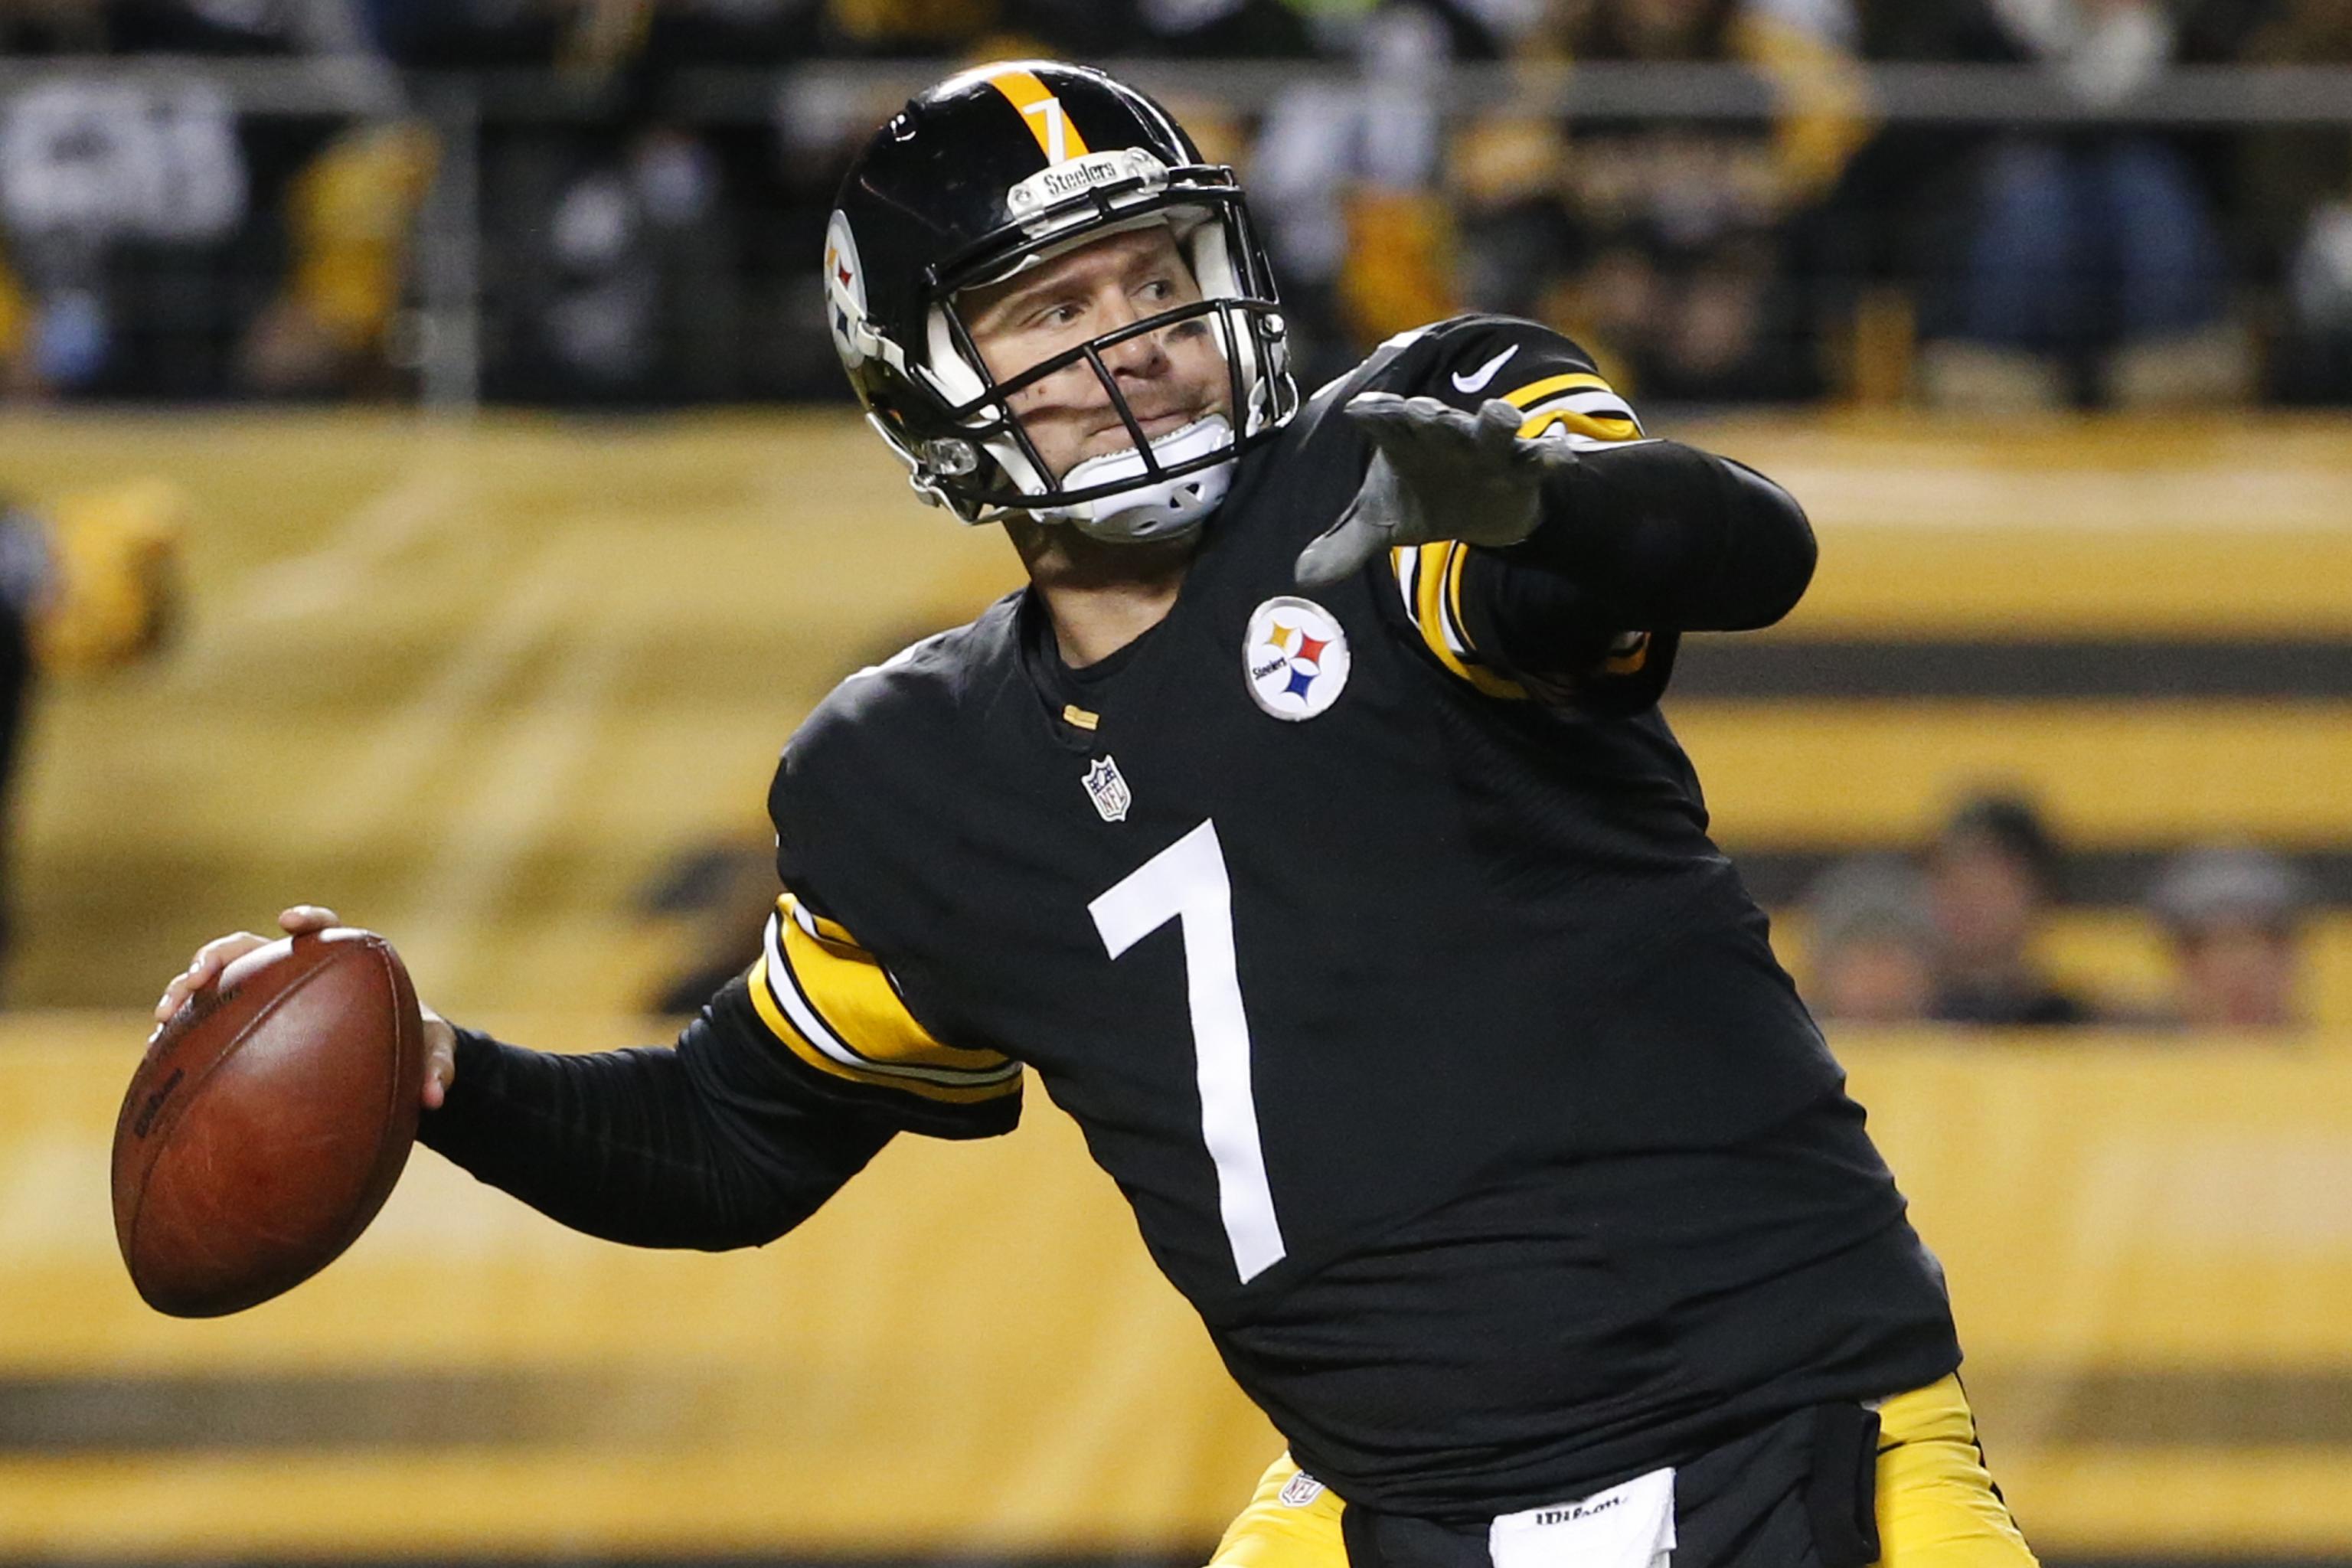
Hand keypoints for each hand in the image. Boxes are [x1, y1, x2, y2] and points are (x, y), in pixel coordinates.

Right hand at [151, 905, 457, 1109]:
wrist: (391, 1058)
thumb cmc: (414, 1042)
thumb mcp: (433, 1051)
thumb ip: (438, 1066)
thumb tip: (435, 1096)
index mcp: (342, 961)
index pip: (324, 928)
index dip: (307, 919)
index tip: (290, 922)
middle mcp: (296, 970)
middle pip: (248, 948)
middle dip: (217, 956)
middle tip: (199, 977)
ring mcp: (266, 993)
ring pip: (218, 981)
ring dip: (186, 991)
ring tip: (164, 1017)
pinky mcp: (247, 1021)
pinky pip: (210, 1020)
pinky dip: (184, 1031)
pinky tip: (160, 1056)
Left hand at [1294, 393, 1580, 587]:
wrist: (1478, 509)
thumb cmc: (1423, 501)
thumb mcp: (1383, 524)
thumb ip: (1345, 545)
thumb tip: (1302, 576)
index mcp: (1405, 440)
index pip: (1385, 421)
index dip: (1374, 414)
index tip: (1359, 410)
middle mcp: (1445, 435)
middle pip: (1437, 419)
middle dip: (1431, 415)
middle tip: (1422, 411)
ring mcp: (1486, 449)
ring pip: (1493, 427)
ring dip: (1496, 419)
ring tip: (1500, 414)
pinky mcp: (1522, 467)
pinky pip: (1537, 459)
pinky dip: (1549, 456)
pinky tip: (1559, 457)